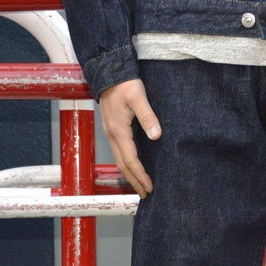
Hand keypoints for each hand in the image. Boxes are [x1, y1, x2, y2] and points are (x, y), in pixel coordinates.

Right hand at [99, 79, 160, 198]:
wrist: (109, 70)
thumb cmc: (125, 83)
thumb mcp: (139, 97)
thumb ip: (148, 116)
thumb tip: (156, 136)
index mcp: (119, 131)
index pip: (131, 160)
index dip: (141, 175)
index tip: (150, 187)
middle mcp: (113, 135)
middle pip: (123, 165)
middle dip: (134, 181)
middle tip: (145, 195)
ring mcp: (111, 132)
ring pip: (119, 160)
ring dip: (129, 175)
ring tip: (139, 186)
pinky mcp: (113, 129)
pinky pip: (119, 152)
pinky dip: (126, 164)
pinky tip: (133, 167)